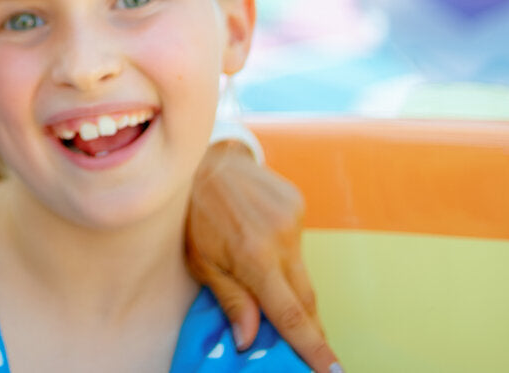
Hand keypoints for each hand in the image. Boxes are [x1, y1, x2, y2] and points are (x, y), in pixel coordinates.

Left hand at [187, 140, 340, 371]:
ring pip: (301, 271)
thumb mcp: (201, 261)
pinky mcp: (298, 204)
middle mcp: (281, 239)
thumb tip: (250, 340)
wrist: (206, 159)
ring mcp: (294, 219)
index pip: (291, 316)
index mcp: (255, 258)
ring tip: (257, 266)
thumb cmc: (194, 214)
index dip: (314, 348)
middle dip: (309, 327)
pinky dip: (284, 253)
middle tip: (312, 349)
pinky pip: (297, 243)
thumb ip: (232, 300)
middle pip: (306, 299)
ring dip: (287, 282)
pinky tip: (261, 237)